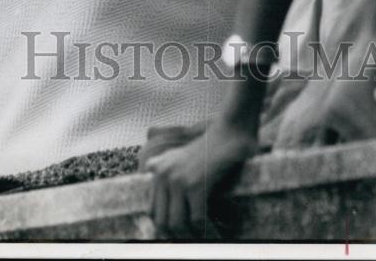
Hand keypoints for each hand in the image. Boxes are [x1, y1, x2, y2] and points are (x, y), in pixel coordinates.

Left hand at [143, 115, 257, 239]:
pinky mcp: (195, 186)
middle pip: (162, 220)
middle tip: (189, 241)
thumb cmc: (207, 146)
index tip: (176, 236)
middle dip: (176, 236)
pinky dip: (207, 231)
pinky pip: (197, 220)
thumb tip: (148, 167)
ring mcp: (178, 181)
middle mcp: (164, 175)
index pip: (153, 211)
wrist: (228, 134)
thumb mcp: (178, 153)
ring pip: (177, 224)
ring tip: (201, 240)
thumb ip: (162, 163)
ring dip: (190, 236)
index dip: (164, 228)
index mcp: (158, 170)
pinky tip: (215, 233)